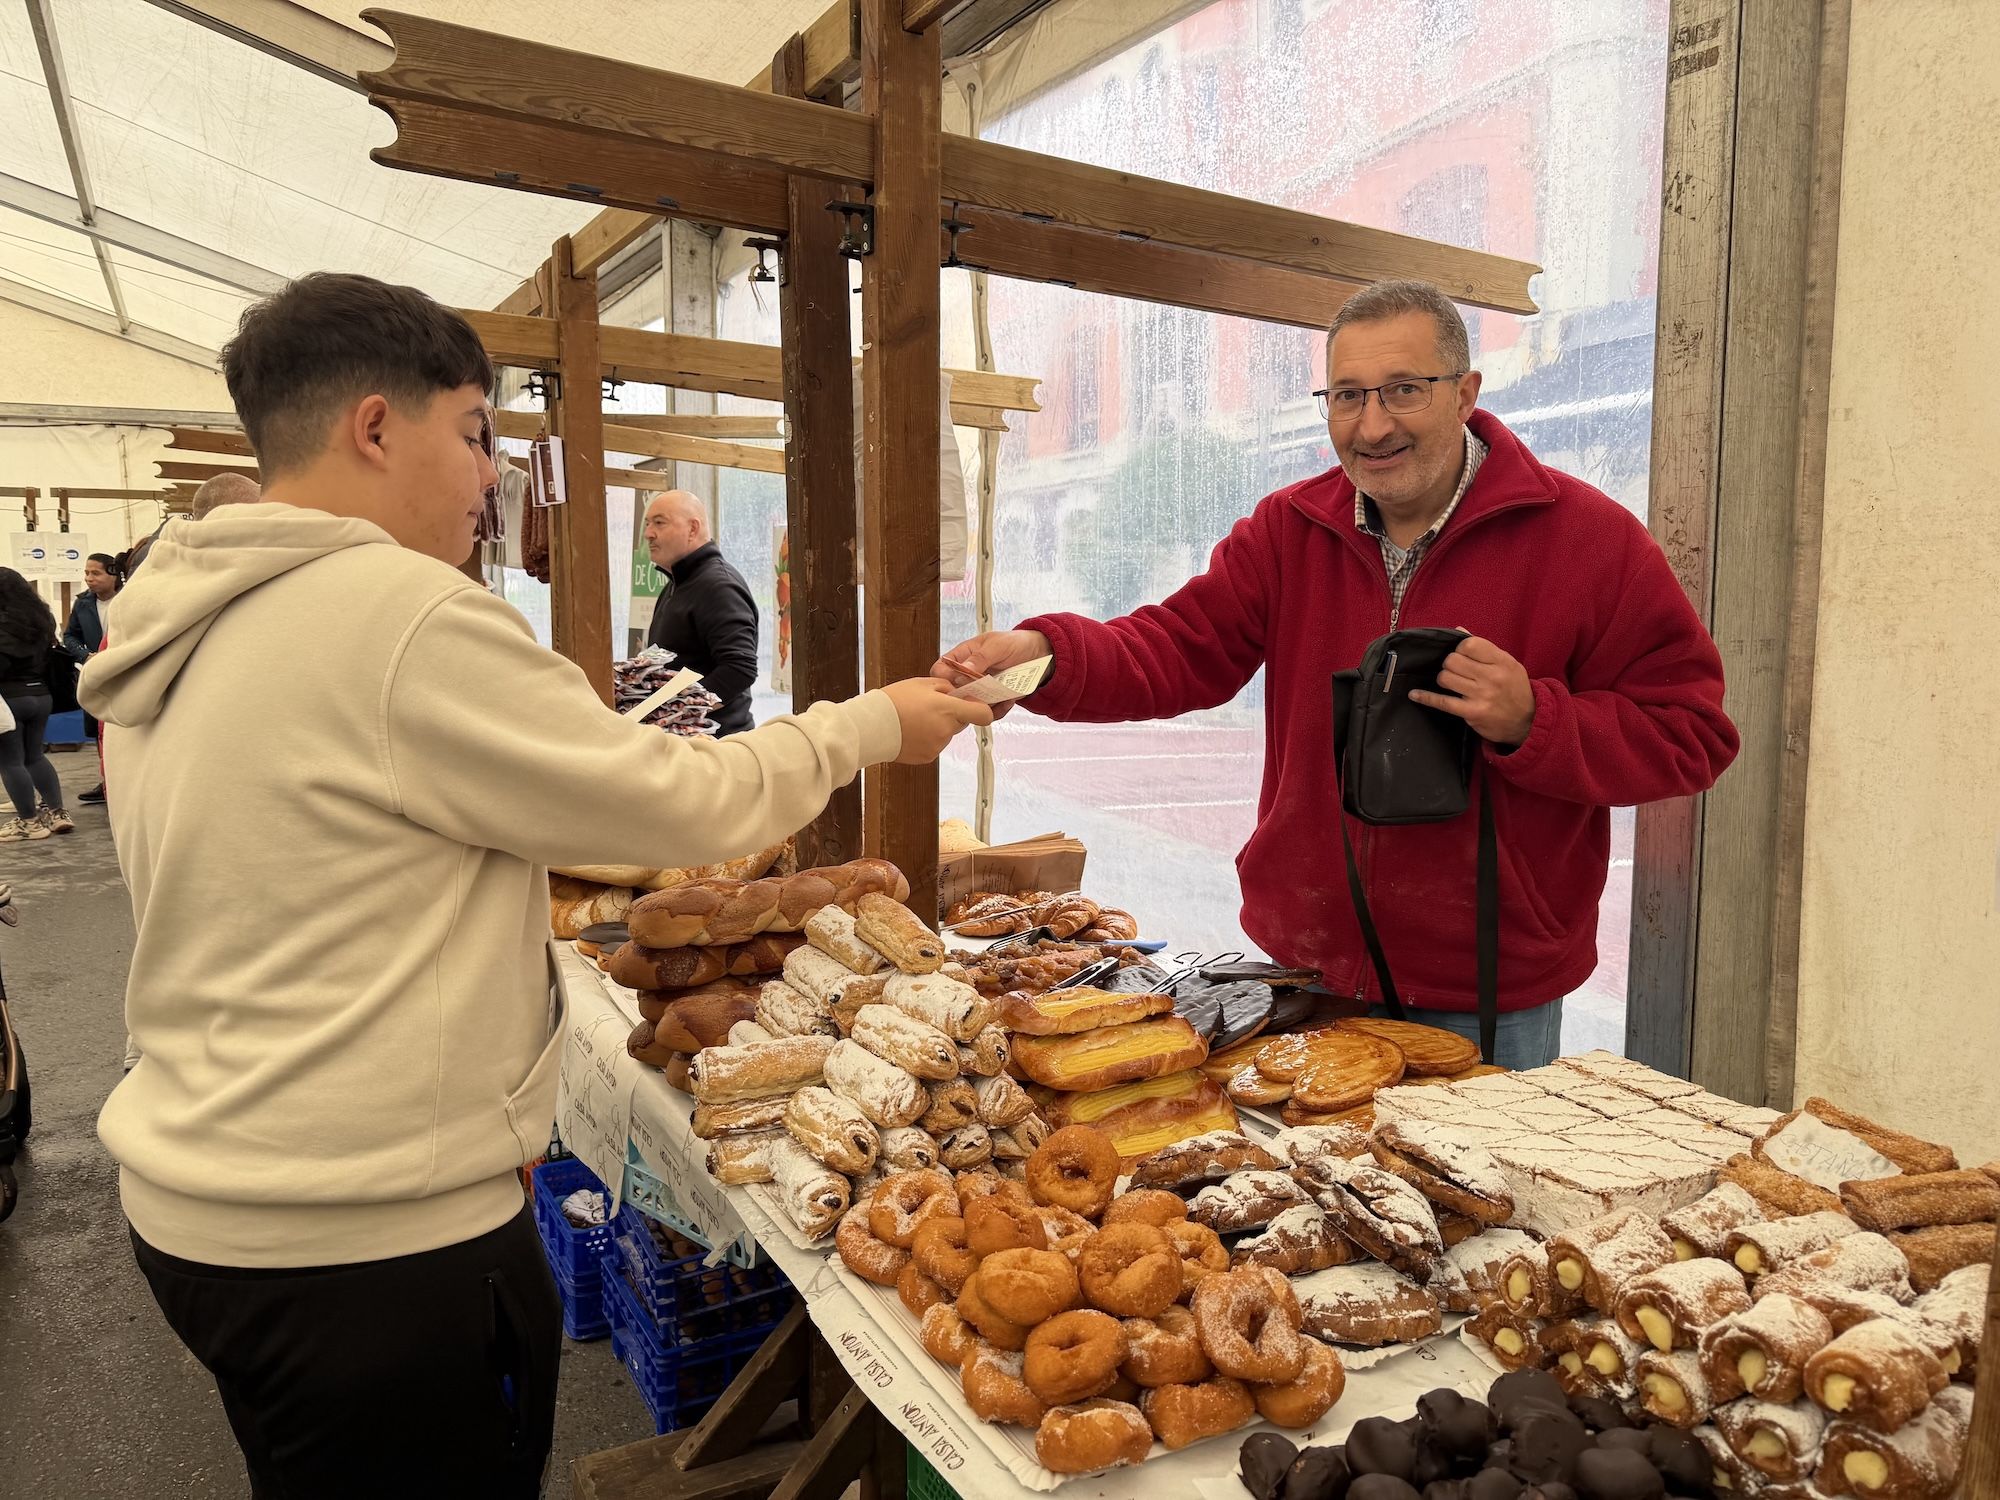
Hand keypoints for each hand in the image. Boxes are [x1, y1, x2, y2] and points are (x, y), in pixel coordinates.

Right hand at [881, 678, 993, 764]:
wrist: (871, 726)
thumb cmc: (894, 701)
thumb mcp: (922, 683)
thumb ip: (946, 687)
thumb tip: (958, 693)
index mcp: (948, 709)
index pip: (983, 714)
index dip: (982, 709)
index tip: (974, 704)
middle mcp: (946, 730)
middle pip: (962, 723)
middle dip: (953, 715)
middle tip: (932, 707)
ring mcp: (938, 746)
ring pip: (947, 734)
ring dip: (939, 727)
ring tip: (916, 719)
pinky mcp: (928, 757)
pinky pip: (935, 745)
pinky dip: (928, 739)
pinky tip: (912, 731)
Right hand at [931, 629, 1050, 721]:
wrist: (1037, 653)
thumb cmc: (1014, 643)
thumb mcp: (997, 645)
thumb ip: (980, 658)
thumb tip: (962, 669)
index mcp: (962, 657)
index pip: (940, 669)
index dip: (944, 679)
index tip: (959, 683)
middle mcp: (966, 676)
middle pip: (952, 694)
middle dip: (965, 699)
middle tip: (981, 697)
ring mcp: (979, 690)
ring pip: (969, 707)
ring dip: (984, 707)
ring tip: (1000, 698)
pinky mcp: (992, 701)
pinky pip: (988, 713)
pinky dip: (998, 711)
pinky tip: (1009, 700)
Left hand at [1408, 635, 1535, 745]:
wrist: (1528, 720)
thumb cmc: (1514, 688)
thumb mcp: (1506, 663)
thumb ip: (1483, 648)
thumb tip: (1459, 631)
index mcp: (1501, 661)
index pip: (1469, 644)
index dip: (1459, 648)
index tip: (1461, 655)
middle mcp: (1492, 677)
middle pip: (1453, 660)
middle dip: (1449, 664)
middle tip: (1455, 670)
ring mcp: (1481, 695)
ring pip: (1445, 678)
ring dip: (1443, 679)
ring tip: (1452, 683)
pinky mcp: (1472, 713)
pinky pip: (1442, 702)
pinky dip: (1426, 697)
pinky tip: (1415, 695)